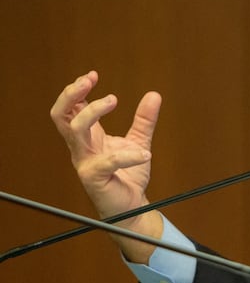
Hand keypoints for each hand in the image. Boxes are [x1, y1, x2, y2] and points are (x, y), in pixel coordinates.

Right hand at [50, 71, 162, 261]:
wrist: (132, 207)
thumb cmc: (129, 175)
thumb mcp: (138, 141)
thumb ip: (144, 120)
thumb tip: (154, 95)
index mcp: (88, 138)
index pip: (70, 109)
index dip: (76, 90)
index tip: (92, 75)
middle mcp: (81, 148)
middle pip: (62, 116)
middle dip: (72, 95)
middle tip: (90, 80)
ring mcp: (85, 163)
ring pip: (75, 131)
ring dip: (92, 111)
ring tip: (114, 100)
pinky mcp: (95, 178)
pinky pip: (107, 162)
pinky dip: (128, 155)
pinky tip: (145, 154)